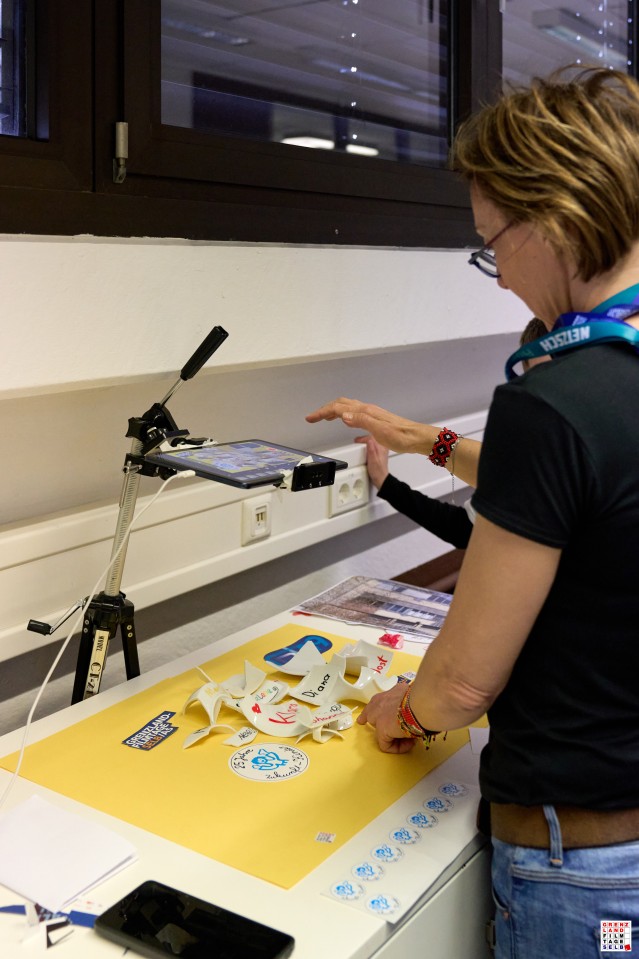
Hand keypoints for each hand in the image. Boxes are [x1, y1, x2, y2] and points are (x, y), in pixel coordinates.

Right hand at [305, 397, 430, 454]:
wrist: (415, 438)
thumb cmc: (400, 436)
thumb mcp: (379, 430)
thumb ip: (361, 421)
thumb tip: (343, 415)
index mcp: (365, 412)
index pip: (338, 408)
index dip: (322, 412)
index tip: (311, 418)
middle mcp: (367, 410)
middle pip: (341, 405)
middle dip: (325, 410)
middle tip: (313, 417)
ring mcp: (371, 414)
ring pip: (347, 408)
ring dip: (333, 411)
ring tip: (324, 417)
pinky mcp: (374, 419)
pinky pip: (354, 413)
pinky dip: (344, 414)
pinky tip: (345, 420)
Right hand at [354, 435, 388, 489]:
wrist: (381, 478)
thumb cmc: (377, 471)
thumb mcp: (373, 460)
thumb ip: (371, 449)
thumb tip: (369, 440)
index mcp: (381, 448)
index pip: (372, 438)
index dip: (363, 438)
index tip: (357, 441)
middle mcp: (382, 448)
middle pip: (374, 438)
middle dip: (365, 438)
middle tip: (358, 441)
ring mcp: (382, 451)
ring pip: (374, 441)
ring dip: (367, 441)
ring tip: (361, 443)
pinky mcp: (380, 454)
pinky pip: (375, 446)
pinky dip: (369, 445)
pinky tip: (366, 448)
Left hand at [357, 684, 415, 753]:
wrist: (421, 703)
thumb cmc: (423, 697)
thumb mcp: (413, 694)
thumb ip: (409, 700)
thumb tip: (415, 707)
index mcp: (391, 693)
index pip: (378, 701)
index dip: (374, 709)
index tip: (367, 716)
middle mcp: (381, 702)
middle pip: (370, 714)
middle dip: (370, 720)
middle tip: (376, 728)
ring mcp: (378, 716)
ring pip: (379, 731)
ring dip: (394, 737)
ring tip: (410, 739)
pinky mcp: (381, 730)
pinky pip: (386, 745)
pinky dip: (398, 747)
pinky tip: (410, 743)